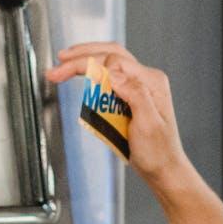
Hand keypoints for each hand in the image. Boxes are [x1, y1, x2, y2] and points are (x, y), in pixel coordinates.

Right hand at [45, 42, 188, 186]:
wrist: (163, 169)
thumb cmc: (158, 152)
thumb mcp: (148, 125)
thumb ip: (135, 94)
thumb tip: (113, 72)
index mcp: (152, 82)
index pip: (116, 61)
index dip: (89, 64)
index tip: (66, 74)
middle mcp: (146, 79)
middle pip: (111, 54)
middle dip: (83, 55)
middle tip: (59, 62)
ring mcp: (139, 86)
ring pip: (110, 61)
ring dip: (86, 59)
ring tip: (63, 64)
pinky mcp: (131, 94)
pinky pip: (110, 76)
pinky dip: (92, 71)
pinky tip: (80, 72)